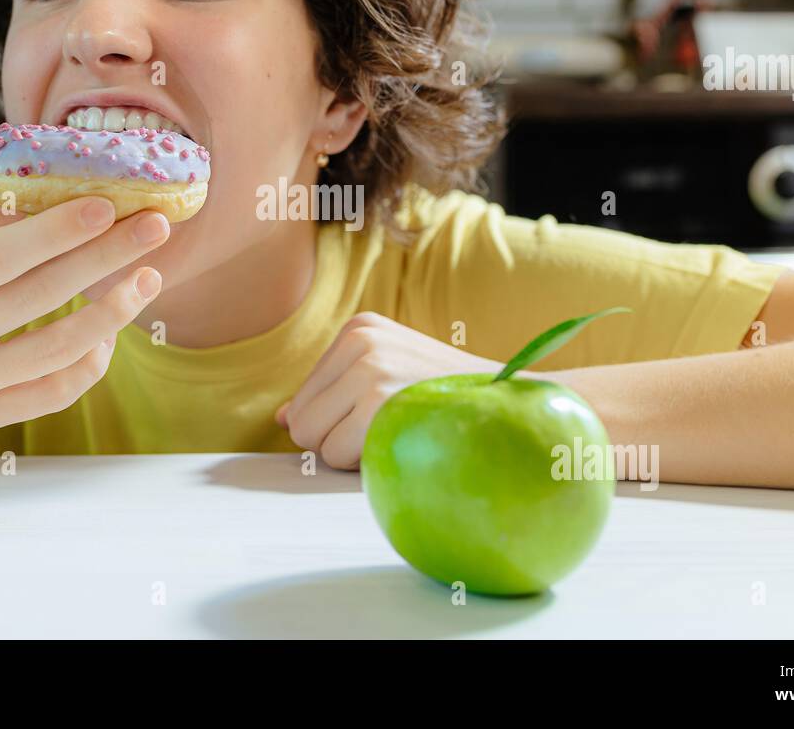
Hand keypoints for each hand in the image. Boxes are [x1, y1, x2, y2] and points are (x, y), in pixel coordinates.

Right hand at [0, 196, 169, 441]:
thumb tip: (44, 194)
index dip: (57, 231)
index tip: (107, 204)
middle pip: (39, 297)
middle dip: (105, 258)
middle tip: (155, 226)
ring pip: (56, 350)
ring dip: (114, 312)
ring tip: (148, 277)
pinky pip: (49, 394)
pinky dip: (88, 363)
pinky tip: (109, 331)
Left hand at [275, 311, 503, 470]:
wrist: (512, 406)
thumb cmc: (446, 398)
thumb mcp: (388, 373)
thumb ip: (332, 393)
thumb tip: (281, 419)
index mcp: (359, 328)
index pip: (302, 400)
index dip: (338, 422)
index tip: (385, 414)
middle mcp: (359, 341)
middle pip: (301, 421)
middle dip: (337, 438)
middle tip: (390, 428)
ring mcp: (369, 369)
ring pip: (314, 442)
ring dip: (352, 452)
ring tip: (398, 432)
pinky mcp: (377, 402)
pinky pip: (334, 455)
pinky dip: (364, 464)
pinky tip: (404, 443)